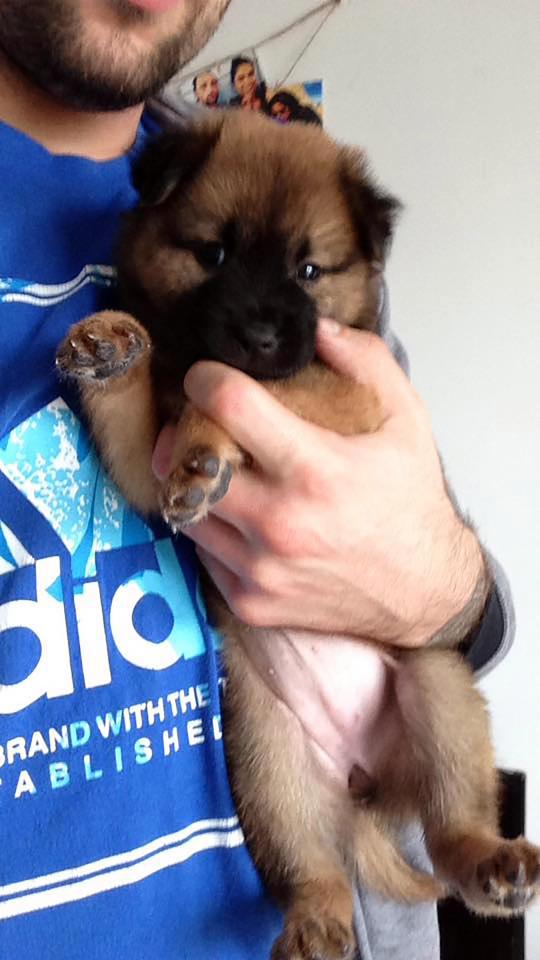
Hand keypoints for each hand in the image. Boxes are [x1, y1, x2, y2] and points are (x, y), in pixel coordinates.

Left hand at [153, 321, 485, 646]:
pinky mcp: (251, 600)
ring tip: (217, 466)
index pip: (229, 405)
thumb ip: (364, 360)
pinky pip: (203, 553)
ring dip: (195, 481)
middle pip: (190, 459)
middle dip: (187, 430)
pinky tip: (239, 514)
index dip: (207, 379)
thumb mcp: (406, 419)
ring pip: (187, 508)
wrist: (424, 592)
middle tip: (200, 421)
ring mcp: (261, 568)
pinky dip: (213, 528)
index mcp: (316, 470)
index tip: (207, 377)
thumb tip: (315, 329)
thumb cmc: (412, 505)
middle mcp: (280, 523)